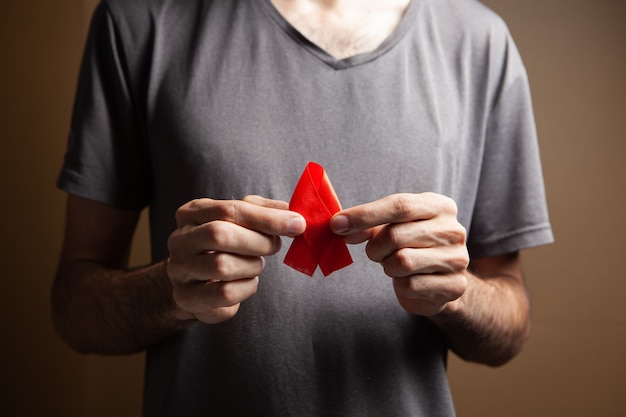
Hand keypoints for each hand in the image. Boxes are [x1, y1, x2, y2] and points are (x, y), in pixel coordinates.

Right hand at [167, 196, 305, 323]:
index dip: (266, 218)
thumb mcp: (240, 220)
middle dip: (258, 242)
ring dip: (252, 266)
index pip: (229, 209)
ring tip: (256, 264)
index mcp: (192, 212)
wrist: (195, 281)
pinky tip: (247, 282)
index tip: (297, 224)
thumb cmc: (224, 246)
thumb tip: (293, 214)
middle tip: (275, 246)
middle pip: (220, 234)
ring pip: (222, 266)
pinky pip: (224, 293)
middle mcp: (179, 239)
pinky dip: (246, 288)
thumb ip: (264, 211)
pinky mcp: (185, 297)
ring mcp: (179, 269)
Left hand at [330, 193, 468, 315]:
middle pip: (396, 235)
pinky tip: (409, 280)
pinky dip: (401, 285)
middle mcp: (453, 230)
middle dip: (375, 248)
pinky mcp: (455, 286)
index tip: (336, 224)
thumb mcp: (391, 227)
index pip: (399, 205)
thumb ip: (367, 224)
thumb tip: (339, 225)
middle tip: (376, 253)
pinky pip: (410, 285)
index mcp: (440, 206)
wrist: (440, 281)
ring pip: (402, 262)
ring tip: (395, 265)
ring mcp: (458, 258)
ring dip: (388, 267)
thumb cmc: (412, 246)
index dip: (364, 214)